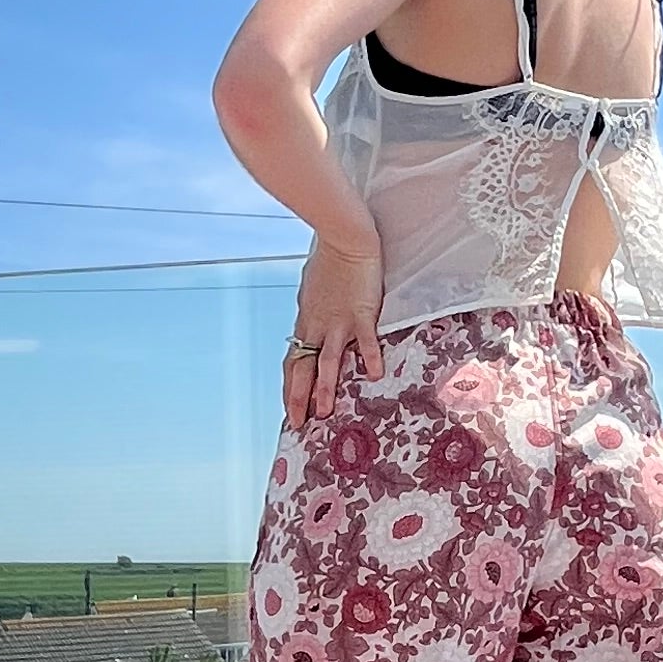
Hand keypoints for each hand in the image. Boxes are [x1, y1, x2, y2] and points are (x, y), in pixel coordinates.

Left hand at [286, 230, 385, 425]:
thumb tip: (308, 320)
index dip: (289, 387)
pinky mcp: (360, 312)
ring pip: (326, 360)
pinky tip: (373, 375)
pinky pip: (364, 340)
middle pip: (303, 368)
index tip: (289, 409)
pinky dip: (368, 357)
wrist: (344, 238)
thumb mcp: (312, 290)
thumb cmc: (329, 260)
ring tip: (323, 412)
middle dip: (299, 397)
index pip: (293, 361)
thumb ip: (312, 310)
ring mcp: (337, 321)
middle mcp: (317, 326)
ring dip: (324, 387)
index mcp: (306, 322)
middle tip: (298, 423)